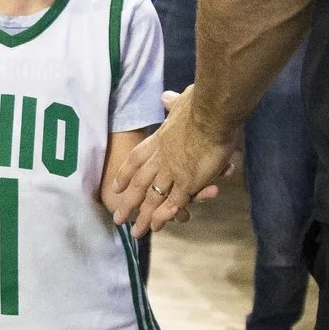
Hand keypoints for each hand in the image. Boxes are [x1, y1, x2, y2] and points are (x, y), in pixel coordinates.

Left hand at [102, 89, 230, 234]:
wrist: (212, 110)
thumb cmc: (201, 103)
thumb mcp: (182, 100)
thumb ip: (173, 103)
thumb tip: (165, 97)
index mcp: (159, 139)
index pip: (136, 159)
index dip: (125, 174)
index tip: (115, 187)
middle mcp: (161, 157)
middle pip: (138, 184)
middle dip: (128, 203)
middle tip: (117, 218)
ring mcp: (172, 171)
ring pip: (152, 198)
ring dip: (143, 217)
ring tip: (134, 233)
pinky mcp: (187, 181)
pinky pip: (173, 203)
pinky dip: (163, 217)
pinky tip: (157, 228)